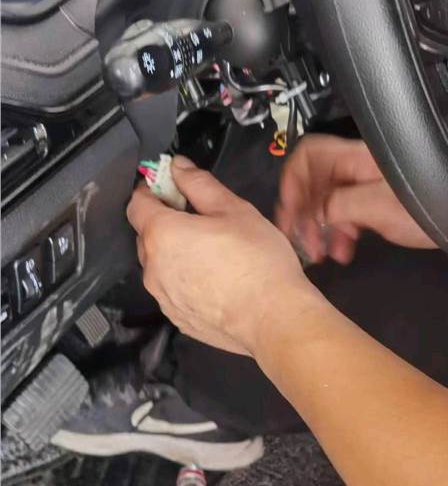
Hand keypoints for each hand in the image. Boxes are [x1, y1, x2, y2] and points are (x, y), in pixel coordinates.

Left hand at [127, 157, 310, 356]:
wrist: (273, 319)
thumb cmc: (257, 262)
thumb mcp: (233, 209)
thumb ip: (199, 184)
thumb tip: (178, 167)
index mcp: (162, 234)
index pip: (137, 204)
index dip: (150, 191)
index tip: (169, 187)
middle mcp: (153, 268)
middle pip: (146, 235)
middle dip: (164, 222)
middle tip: (197, 218)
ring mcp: (163, 297)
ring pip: (159, 266)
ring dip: (174, 254)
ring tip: (210, 252)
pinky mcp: (177, 318)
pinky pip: (172, 291)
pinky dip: (184, 281)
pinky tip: (213, 279)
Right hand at [276, 134, 436, 263]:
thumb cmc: (432, 207)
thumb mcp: (377, 207)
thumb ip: (338, 206)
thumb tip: (313, 213)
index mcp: (358, 158)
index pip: (310, 155)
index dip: (293, 180)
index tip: (287, 209)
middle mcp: (359, 167)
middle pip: (315, 181)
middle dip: (303, 211)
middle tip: (299, 239)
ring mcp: (367, 186)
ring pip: (327, 201)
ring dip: (318, 227)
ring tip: (320, 252)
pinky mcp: (376, 204)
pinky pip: (344, 214)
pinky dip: (337, 233)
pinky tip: (341, 251)